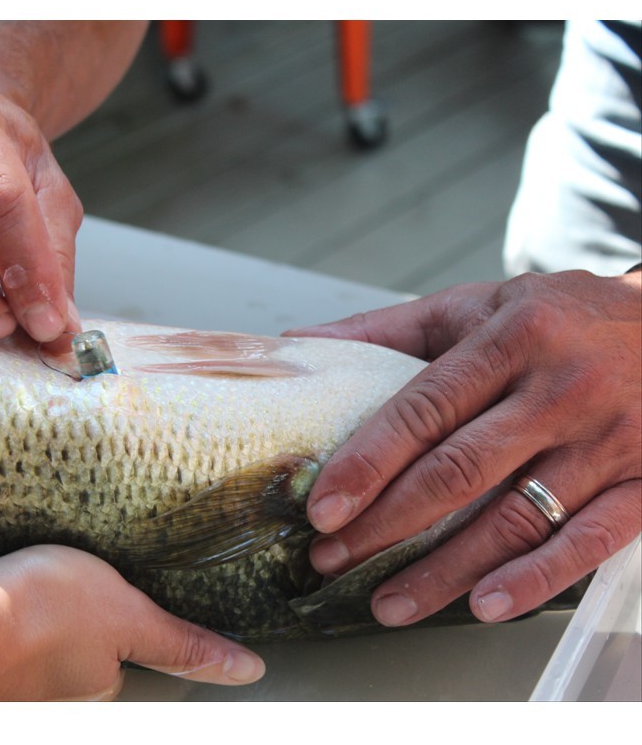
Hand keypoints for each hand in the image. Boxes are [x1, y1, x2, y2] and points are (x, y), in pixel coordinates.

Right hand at [0, 545, 264, 700]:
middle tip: (58, 590)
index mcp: (98, 692)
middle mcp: (53, 705)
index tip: (98, 601)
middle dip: (71, 632)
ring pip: (32, 659)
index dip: (119, 628)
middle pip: (77, 665)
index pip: (124, 667)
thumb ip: (182, 643)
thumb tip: (246, 670)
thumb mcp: (126, 612)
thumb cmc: (36, 613)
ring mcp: (7, 695)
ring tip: (19, 591)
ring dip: (28, 630)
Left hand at [284, 270, 640, 626]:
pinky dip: (534, 579)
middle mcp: (560, 390)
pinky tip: (483, 606)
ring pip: (515, 517)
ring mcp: (609, 440)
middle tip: (331, 560)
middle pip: (458, 471)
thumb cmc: (563, 317)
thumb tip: (301, 342)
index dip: (368, 463)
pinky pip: (588, 541)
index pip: (423, 410)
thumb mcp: (478, 305)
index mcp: (510, 339)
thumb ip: (390, 329)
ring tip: (388, 603)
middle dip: (386, 525)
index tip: (322, 508)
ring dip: (446, 570)